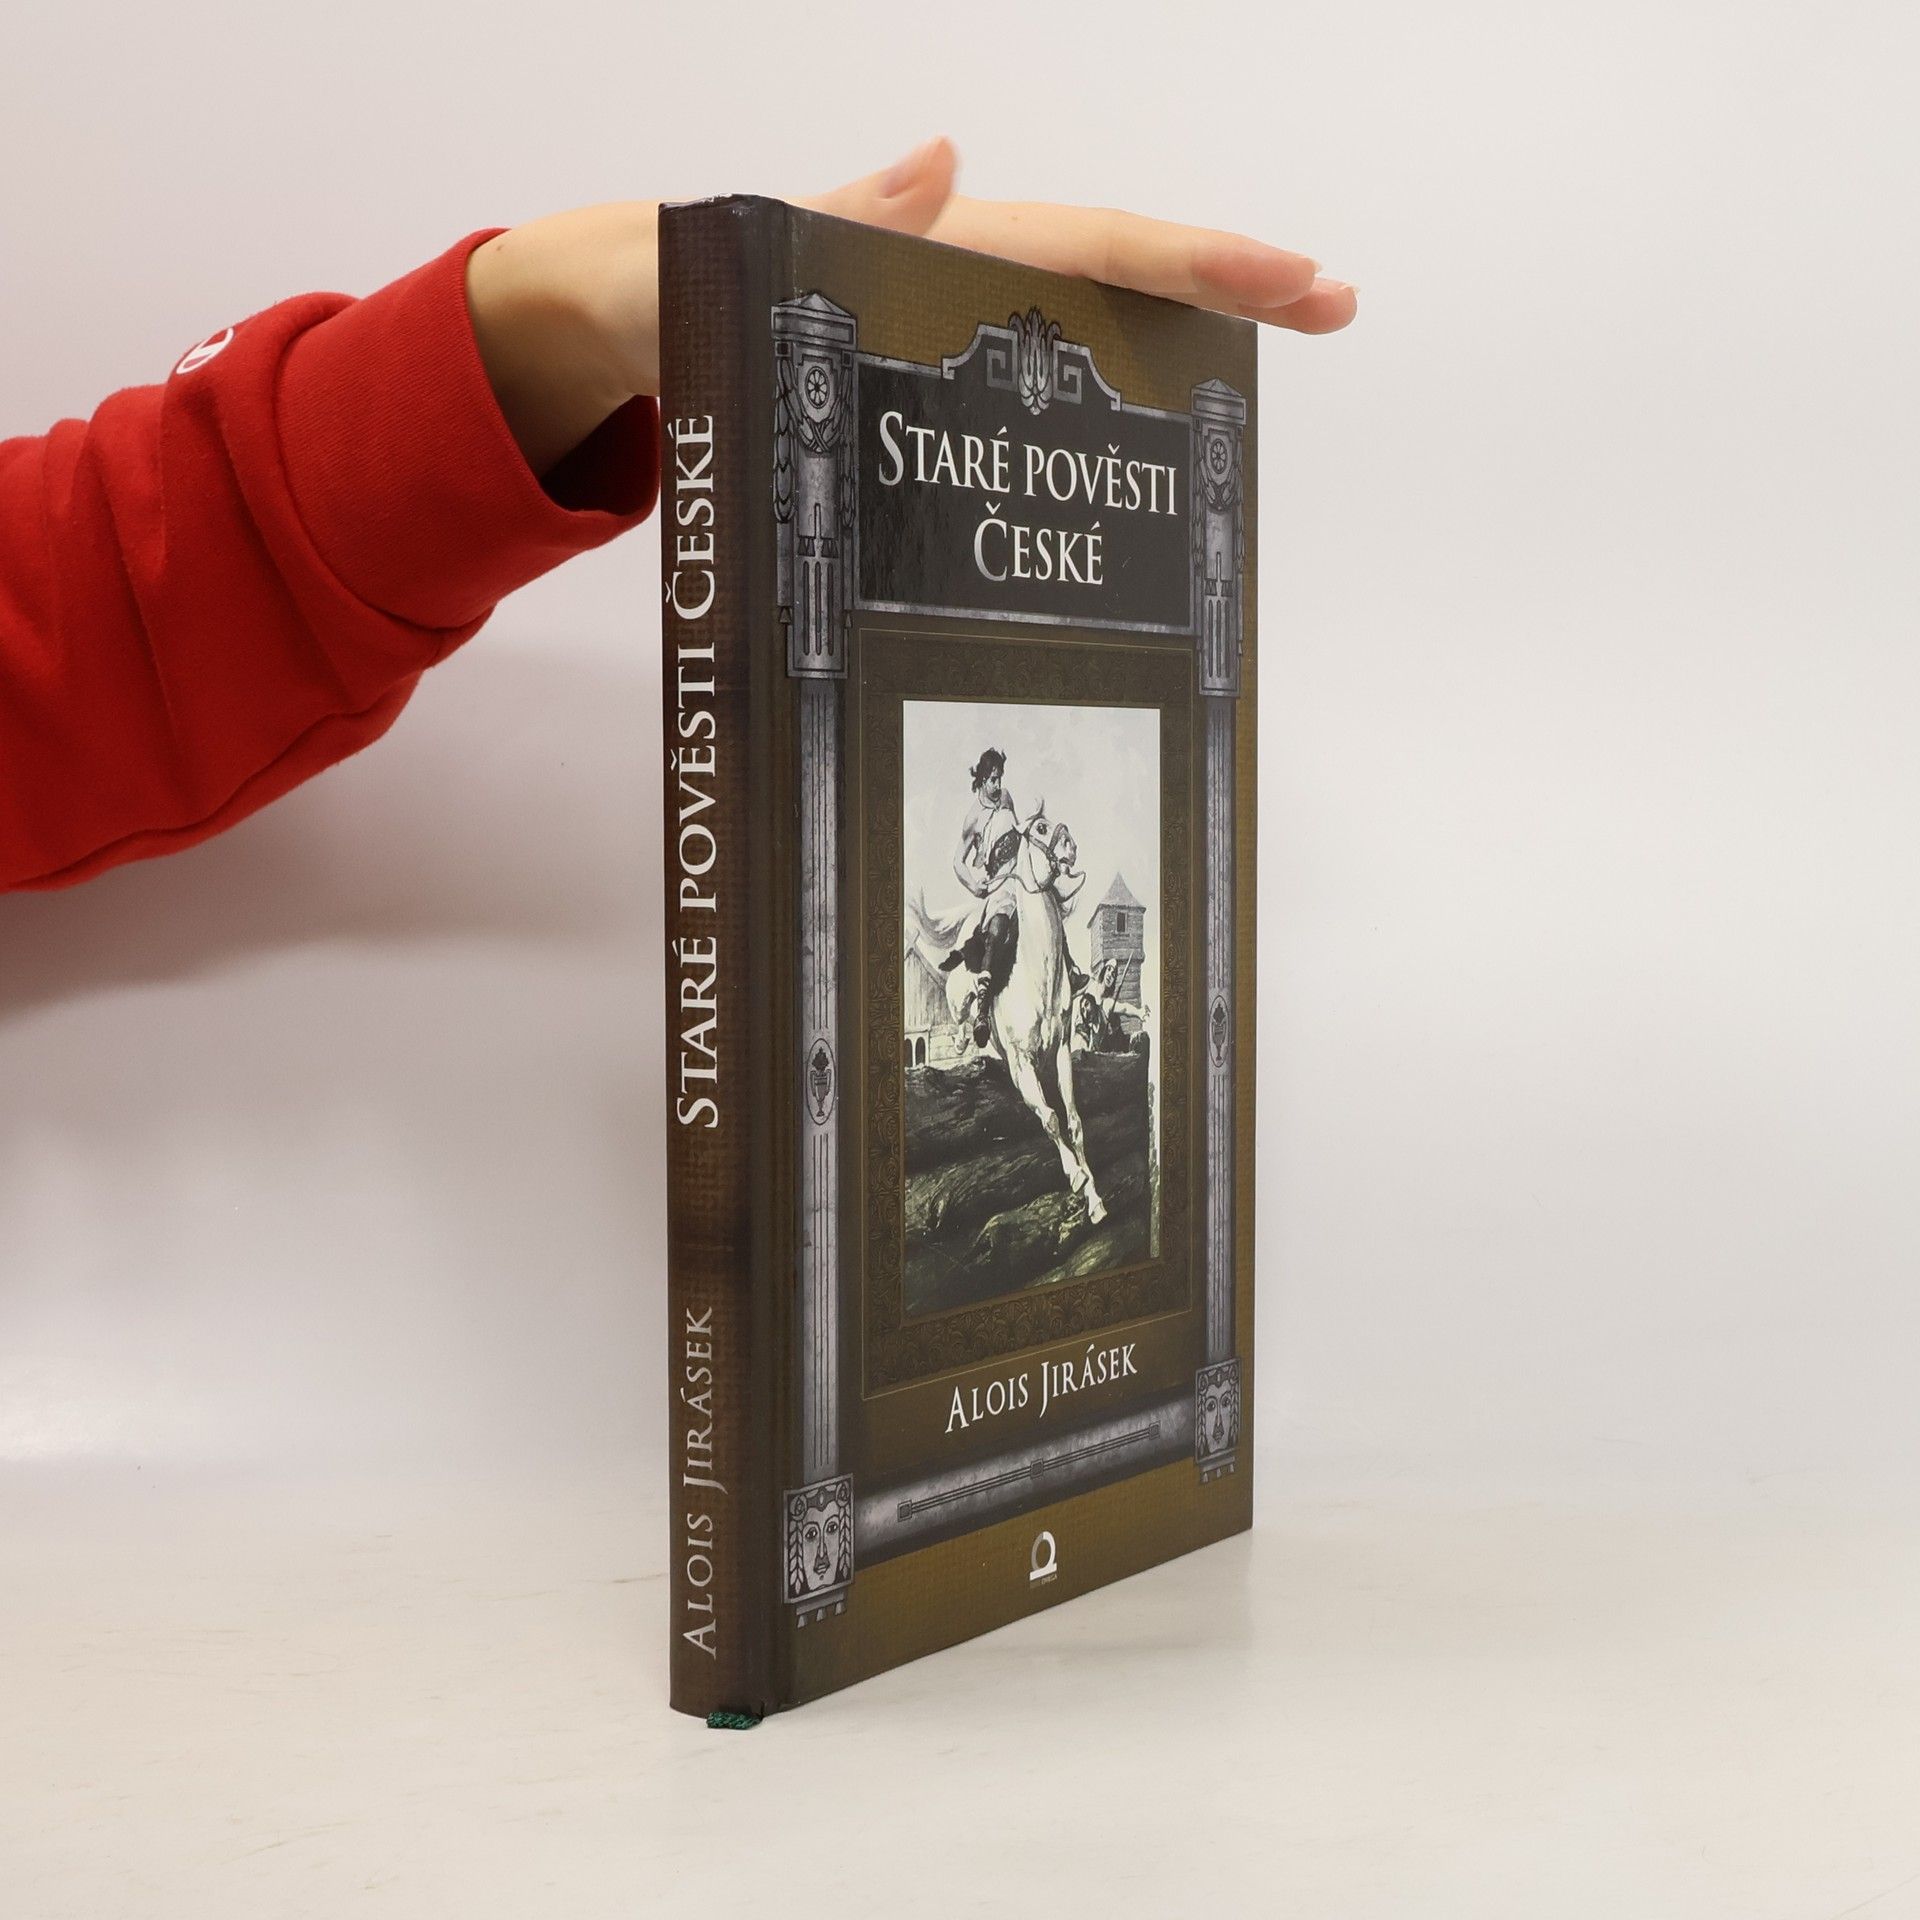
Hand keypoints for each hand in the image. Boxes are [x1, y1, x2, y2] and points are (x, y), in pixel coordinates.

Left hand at [465, 137, 1353, 476]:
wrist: (603, 324)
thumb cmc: (646, 285)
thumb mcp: (713, 252)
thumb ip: (818, 220)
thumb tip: (945, 163)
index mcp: (921, 244)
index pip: (1081, 242)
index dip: (1185, 258)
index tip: (1283, 273)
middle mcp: (946, 280)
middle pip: (1111, 277)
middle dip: (1222, 287)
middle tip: (1332, 306)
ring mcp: (932, 335)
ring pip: (1076, 332)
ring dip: (1171, 346)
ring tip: (1260, 382)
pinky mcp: (906, 384)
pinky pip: (1014, 393)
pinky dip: (1085, 409)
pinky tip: (1125, 459)